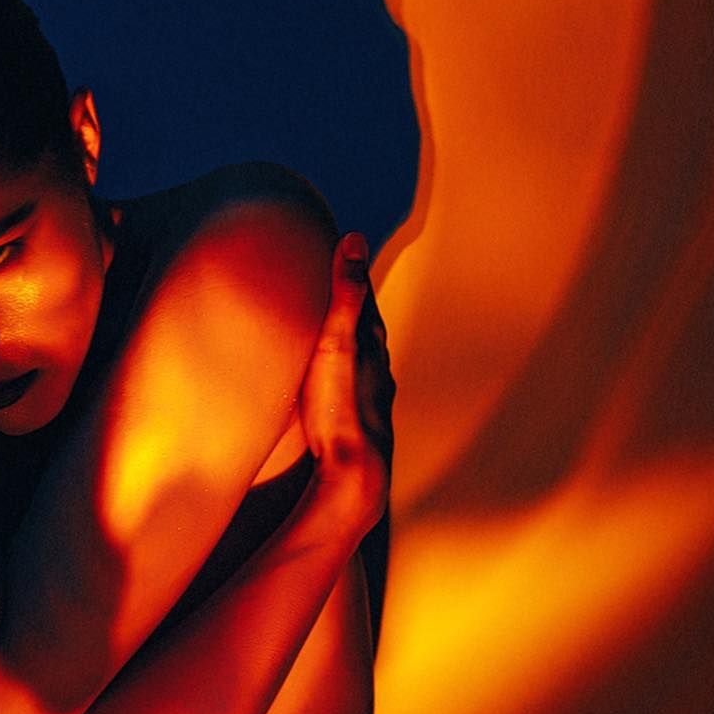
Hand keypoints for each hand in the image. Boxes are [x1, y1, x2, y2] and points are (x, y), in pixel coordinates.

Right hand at [299, 233, 393, 533]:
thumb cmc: (340, 408)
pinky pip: (353, 394)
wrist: (352, 474)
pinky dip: (346, 381)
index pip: (365, 304)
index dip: (354, 279)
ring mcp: (371, 403)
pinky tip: (334, 391)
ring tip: (337, 339)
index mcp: (373, 349)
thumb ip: (344, 294)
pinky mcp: (358, 428)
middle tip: (340, 291)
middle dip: (356, 312)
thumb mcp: (336, 343)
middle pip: (369, 334)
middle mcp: (379, 374)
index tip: (345, 253)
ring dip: (353, 350)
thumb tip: (354, 239)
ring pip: (365, 367)